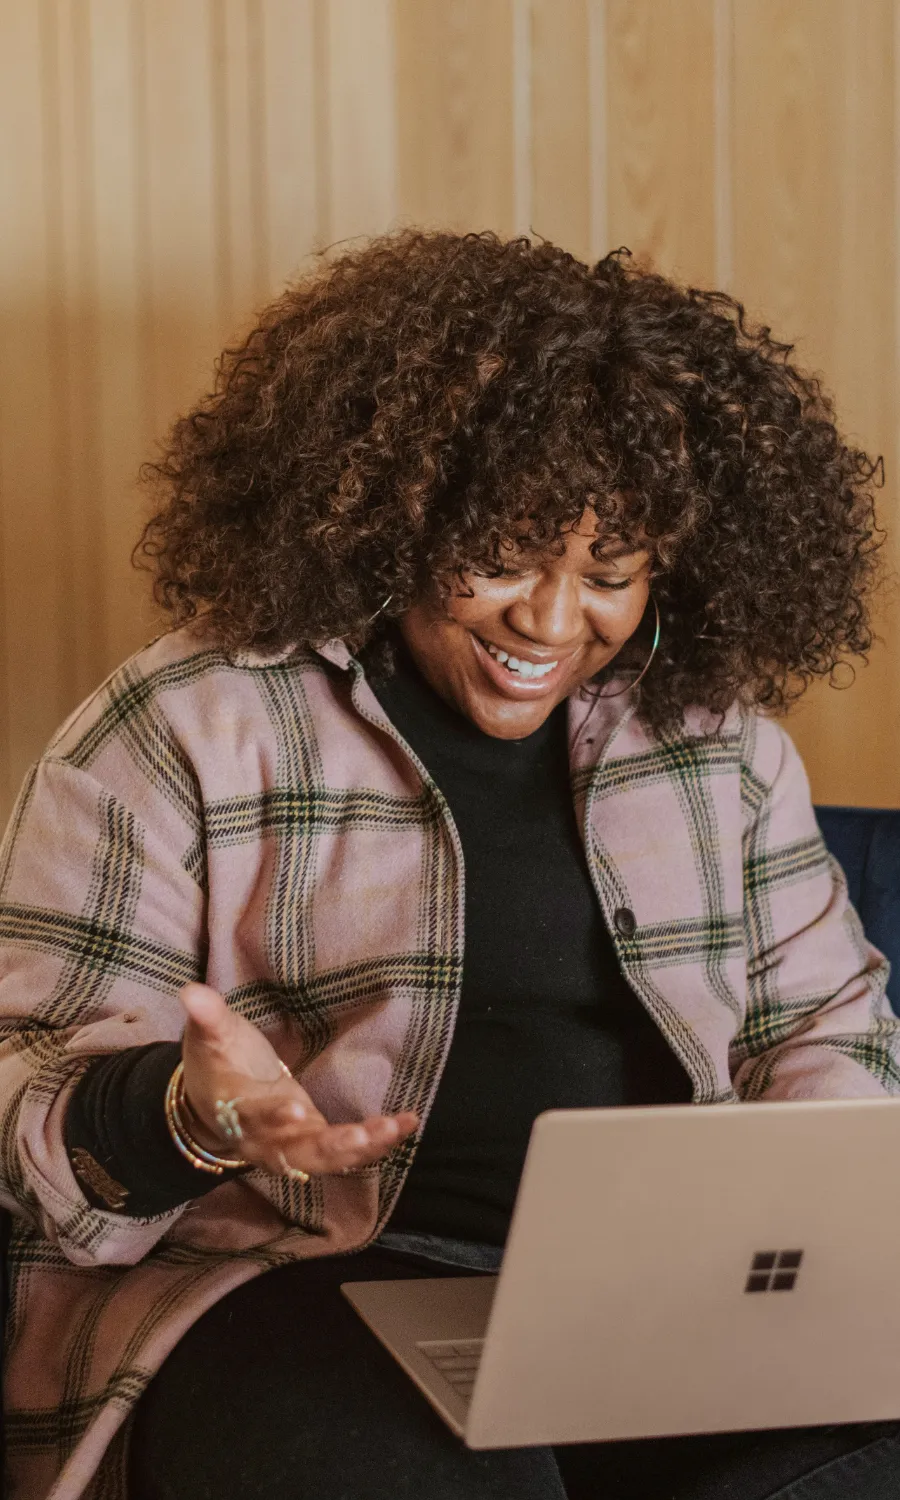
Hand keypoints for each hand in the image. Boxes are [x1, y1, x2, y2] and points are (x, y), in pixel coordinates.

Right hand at [179, 983, 417, 1176]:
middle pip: (296, 1152)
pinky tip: (406, 1125)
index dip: (272, 1117)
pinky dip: (377, 1143)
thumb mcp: (210, 1038)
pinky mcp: (315, 1143)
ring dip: (362, 1148)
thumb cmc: (217, 1066)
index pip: (253, 1116)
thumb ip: (207, 1017)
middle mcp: (265, 1139)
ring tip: (394, 1129)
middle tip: (361, 1136)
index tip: (294, 1110)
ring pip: (326, 1158)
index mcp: (236, 1110)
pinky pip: (346, 1152)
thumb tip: (190, 991)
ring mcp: (292, 1146)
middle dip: (330, 1146)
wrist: (215, 1108)